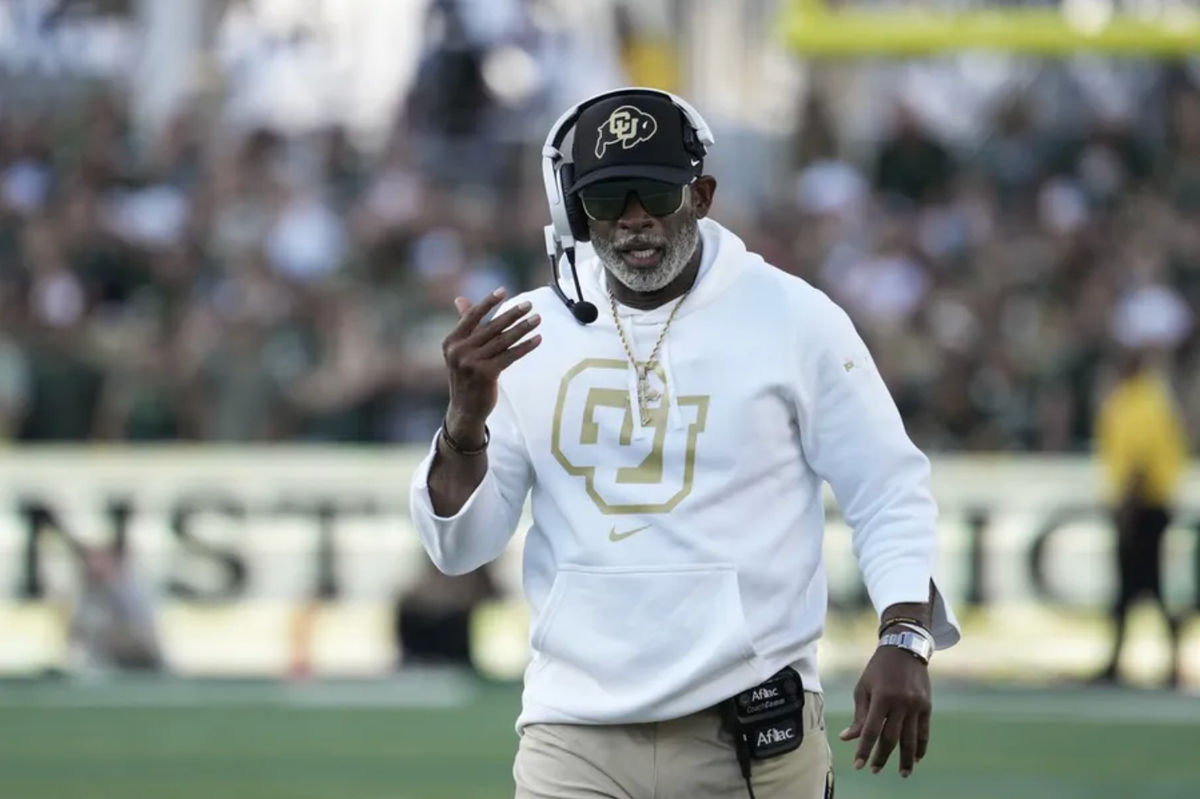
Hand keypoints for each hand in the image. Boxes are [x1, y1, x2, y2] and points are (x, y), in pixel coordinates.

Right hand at [442, 288, 541, 445]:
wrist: (465, 409)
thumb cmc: (466, 376)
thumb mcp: (460, 351)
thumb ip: (464, 325)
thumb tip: (460, 299)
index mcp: (452, 341)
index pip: (472, 316)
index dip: (488, 303)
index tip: (503, 291)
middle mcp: (459, 351)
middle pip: (491, 327)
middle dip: (512, 314)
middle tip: (529, 304)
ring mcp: (471, 362)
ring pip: (503, 340)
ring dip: (523, 328)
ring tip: (537, 319)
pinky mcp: (486, 374)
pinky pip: (510, 356)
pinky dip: (525, 346)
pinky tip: (537, 339)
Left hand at [838, 645, 930, 777]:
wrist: (904, 649)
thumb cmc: (877, 670)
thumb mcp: (863, 688)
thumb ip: (859, 715)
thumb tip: (848, 738)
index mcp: (881, 697)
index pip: (871, 731)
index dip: (864, 750)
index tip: (859, 765)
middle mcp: (900, 703)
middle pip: (891, 738)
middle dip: (882, 757)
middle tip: (875, 770)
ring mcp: (916, 705)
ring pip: (910, 739)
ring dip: (905, 759)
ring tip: (902, 773)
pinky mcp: (927, 706)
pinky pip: (924, 731)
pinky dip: (921, 746)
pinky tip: (916, 758)